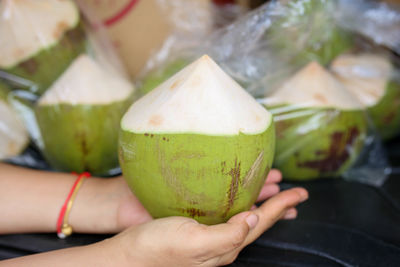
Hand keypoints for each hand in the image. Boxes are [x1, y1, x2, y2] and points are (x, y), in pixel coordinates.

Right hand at [100, 187, 307, 266]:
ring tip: (276, 193)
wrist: (129, 256)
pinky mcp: (197, 229)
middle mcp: (222, 242)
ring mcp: (210, 236)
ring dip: (263, 203)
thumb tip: (256, 219)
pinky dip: (241, 203)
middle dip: (279, 207)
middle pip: (259, 222)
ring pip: (245, 216)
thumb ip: (227, 234)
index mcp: (226, 246)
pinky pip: (228, 214)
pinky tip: (240, 199)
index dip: (282, 207)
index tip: (301, 193)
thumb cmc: (157, 248)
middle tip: (296, 194)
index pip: (262, 223)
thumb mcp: (194, 242)